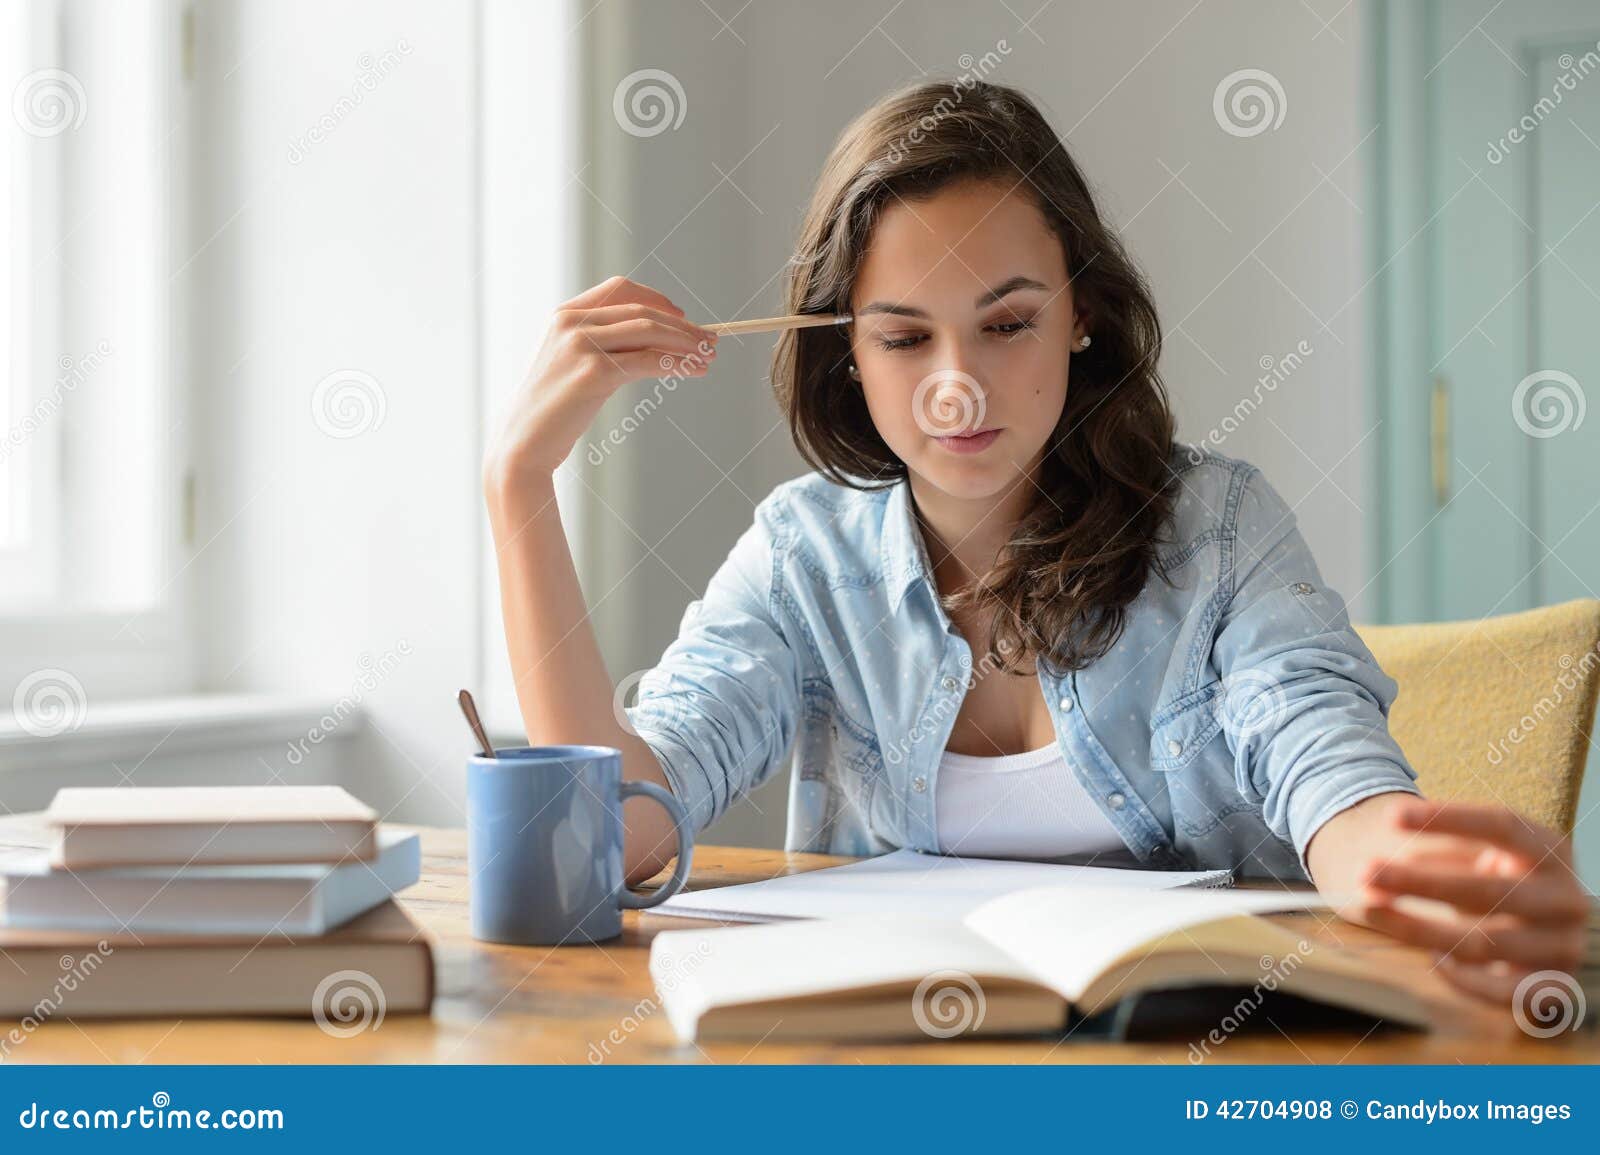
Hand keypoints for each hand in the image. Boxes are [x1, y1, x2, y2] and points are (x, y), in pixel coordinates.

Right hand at [483, 276, 717, 487]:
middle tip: (710, 340)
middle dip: (682, 325)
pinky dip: (678, 364)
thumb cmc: (552, 408)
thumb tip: (654, 340)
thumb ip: (602, 343)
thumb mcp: (571, 362)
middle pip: (642, 311)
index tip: (681, 314)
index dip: (656, 298)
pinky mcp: (595, 373)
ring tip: (709, 355)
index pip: (620, 289)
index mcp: (565, 314)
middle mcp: (572, 323)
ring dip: (687, 342)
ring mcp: (582, 346)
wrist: (524, 442)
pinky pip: (648, 361)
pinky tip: (695, 370)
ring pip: (650, 332)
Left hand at [1311, 794, 1589, 1006]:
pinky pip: (1500, 991)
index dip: (1447, 819)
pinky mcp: (1551, 986)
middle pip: (1486, 890)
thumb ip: (1436, 854)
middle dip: (1418, 881)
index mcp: (1551, 850)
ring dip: (1418, 929)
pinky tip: (1434, 959)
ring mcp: (1563, 944)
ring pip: (1482, 942)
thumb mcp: (1470, 853)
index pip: (1502, 826)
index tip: (1391, 815)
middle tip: (1365, 872)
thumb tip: (1376, 873)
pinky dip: (1461, 977)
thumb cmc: (1488, 876)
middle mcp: (1566, 898)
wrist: (1525, 923)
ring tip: (1371, 910)